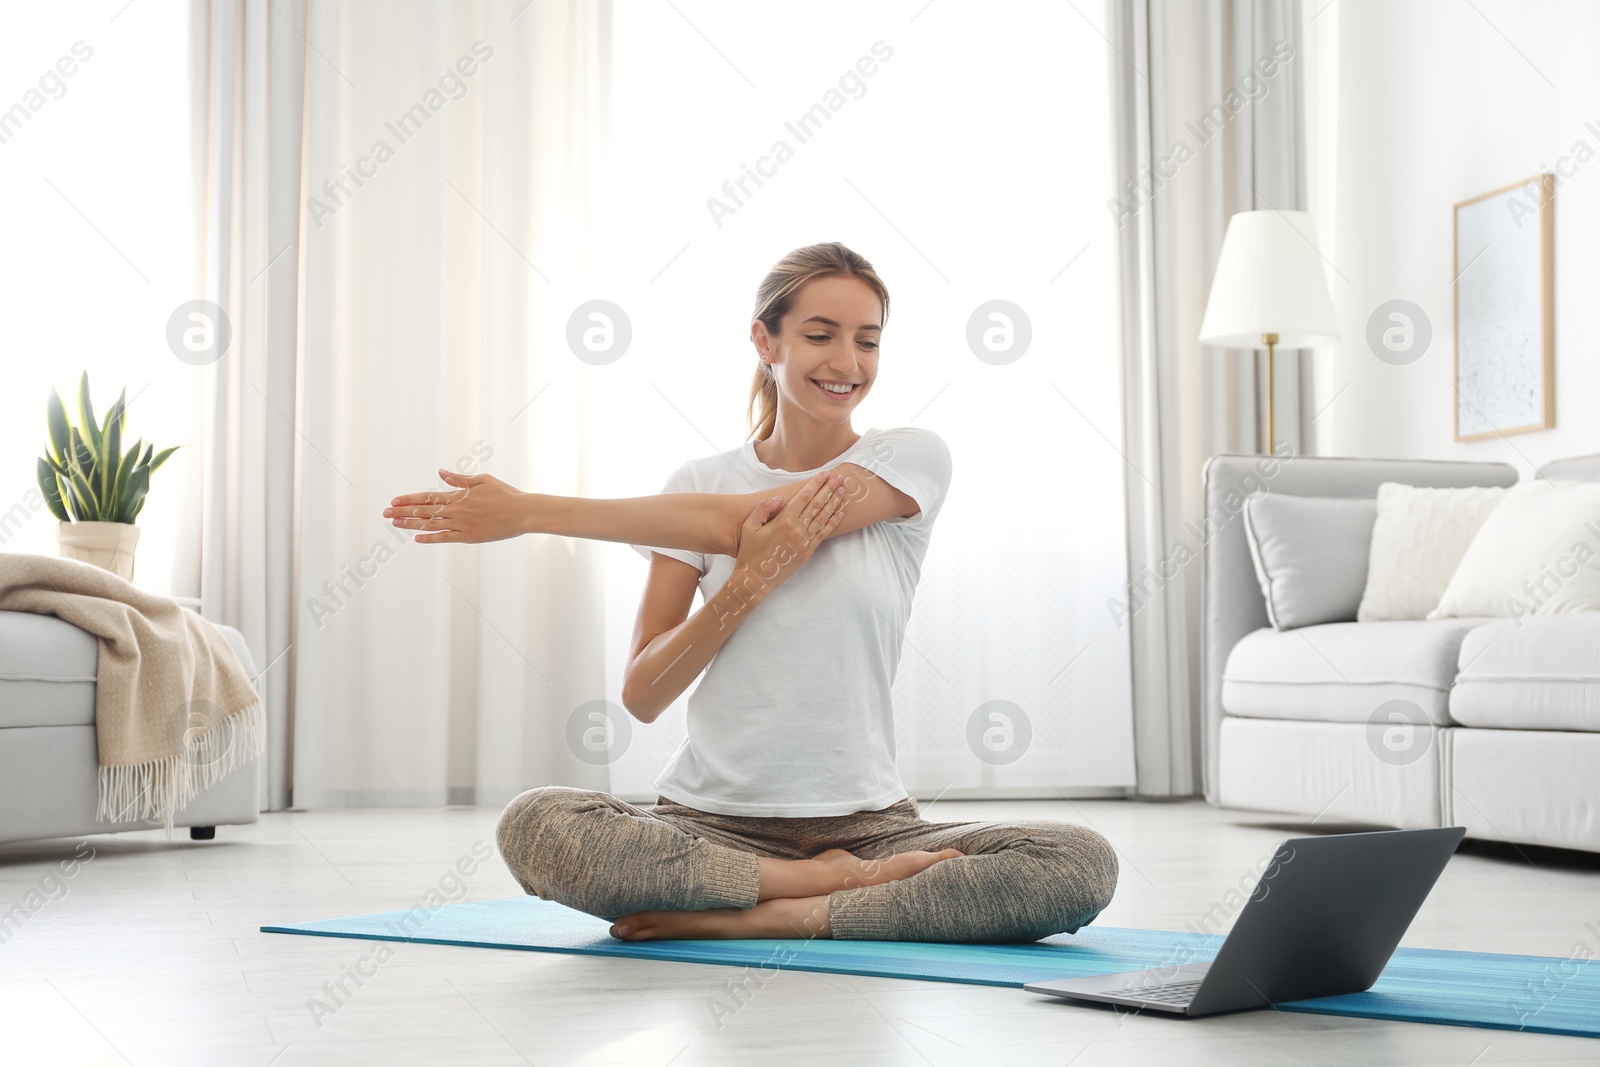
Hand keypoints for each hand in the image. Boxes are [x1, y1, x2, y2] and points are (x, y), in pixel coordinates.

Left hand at [383, 469, 526, 543]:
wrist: (523, 513)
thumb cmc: (505, 494)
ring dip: (411, 525)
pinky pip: (445, 538)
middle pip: (424, 512)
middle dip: (402, 512)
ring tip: (395, 524)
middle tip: (385, 513)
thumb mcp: (482, 480)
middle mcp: (456, 510)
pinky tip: (417, 538)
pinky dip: (430, 538)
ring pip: (430, 525)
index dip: (409, 499)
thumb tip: (440, 473)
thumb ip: (459, 479)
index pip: (427, 497)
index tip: (393, 500)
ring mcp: (462, 525)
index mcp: (459, 495)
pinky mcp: (469, 536)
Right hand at [733, 469, 845, 588]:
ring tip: (842, 491)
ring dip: (834, 503)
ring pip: (823, 518)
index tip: (825, 474)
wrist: (755, 578)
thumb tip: (780, 498)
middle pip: (817, 504)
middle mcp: (797, 530)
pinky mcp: (807, 552)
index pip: (804, 497)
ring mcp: (804, 542)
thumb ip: (763, 509)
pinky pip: (823, 535)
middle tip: (840, 477)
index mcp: (783, 521)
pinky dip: (833, 523)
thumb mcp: (749, 527)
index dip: (816, 484)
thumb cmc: (749, 551)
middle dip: (829, 489)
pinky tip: (840, 514)